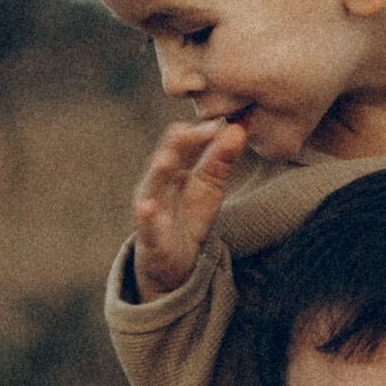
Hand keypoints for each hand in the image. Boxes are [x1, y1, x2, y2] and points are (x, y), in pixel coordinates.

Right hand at [130, 116, 247, 294]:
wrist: (172, 261)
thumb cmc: (188, 216)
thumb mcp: (210, 187)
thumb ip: (221, 158)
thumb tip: (239, 127)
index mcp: (174, 170)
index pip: (185, 146)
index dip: (199, 135)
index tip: (218, 124)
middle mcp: (158, 184)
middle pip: (166, 160)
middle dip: (175, 146)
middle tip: (185, 129)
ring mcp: (151, 210)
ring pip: (152, 188)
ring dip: (157, 173)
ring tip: (166, 158)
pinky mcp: (151, 237)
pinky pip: (147, 226)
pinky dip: (146, 217)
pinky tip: (148, 207)